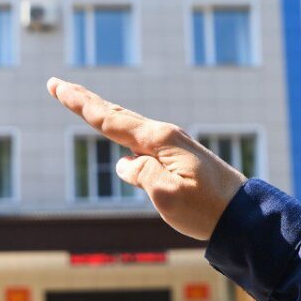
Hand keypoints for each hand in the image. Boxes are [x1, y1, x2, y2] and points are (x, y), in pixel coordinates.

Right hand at [47, 77, 246, 240]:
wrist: (244, 216)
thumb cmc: (207, 209)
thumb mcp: (167, 195)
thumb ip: (141, 174)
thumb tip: (127, 163)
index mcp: (160, 141)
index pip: (110, 119)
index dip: (80, 104)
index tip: (56, 85)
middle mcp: (165, 136)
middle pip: (117, 115)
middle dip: (86, 101)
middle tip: (57, 84)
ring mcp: (173, 146)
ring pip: (129, 127)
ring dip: (104, 115)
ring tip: (81, 102)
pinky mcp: (180, 158)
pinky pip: (142, 142)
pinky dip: (123, 134)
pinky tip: (120, 142)